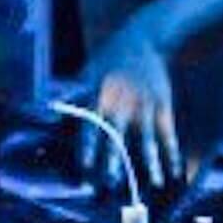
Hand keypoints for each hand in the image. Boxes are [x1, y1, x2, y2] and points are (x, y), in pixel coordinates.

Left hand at [77, 14, 181, 190]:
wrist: (145, 39)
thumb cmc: (111, 57)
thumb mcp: (88, 70)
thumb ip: (74, 93)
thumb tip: (48, 110)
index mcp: (100, 96)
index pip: (92, 125)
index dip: (89, 146)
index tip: (86, 166)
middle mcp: (122, 103)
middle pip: (119, 136)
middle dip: (115, 161)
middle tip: (113, 184)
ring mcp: (145, 105)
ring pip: (148, 139)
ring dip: (151, 163)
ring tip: (154, 183)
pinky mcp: (162, 105)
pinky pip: (167, 133)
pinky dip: (171, 153)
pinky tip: (174, 170)